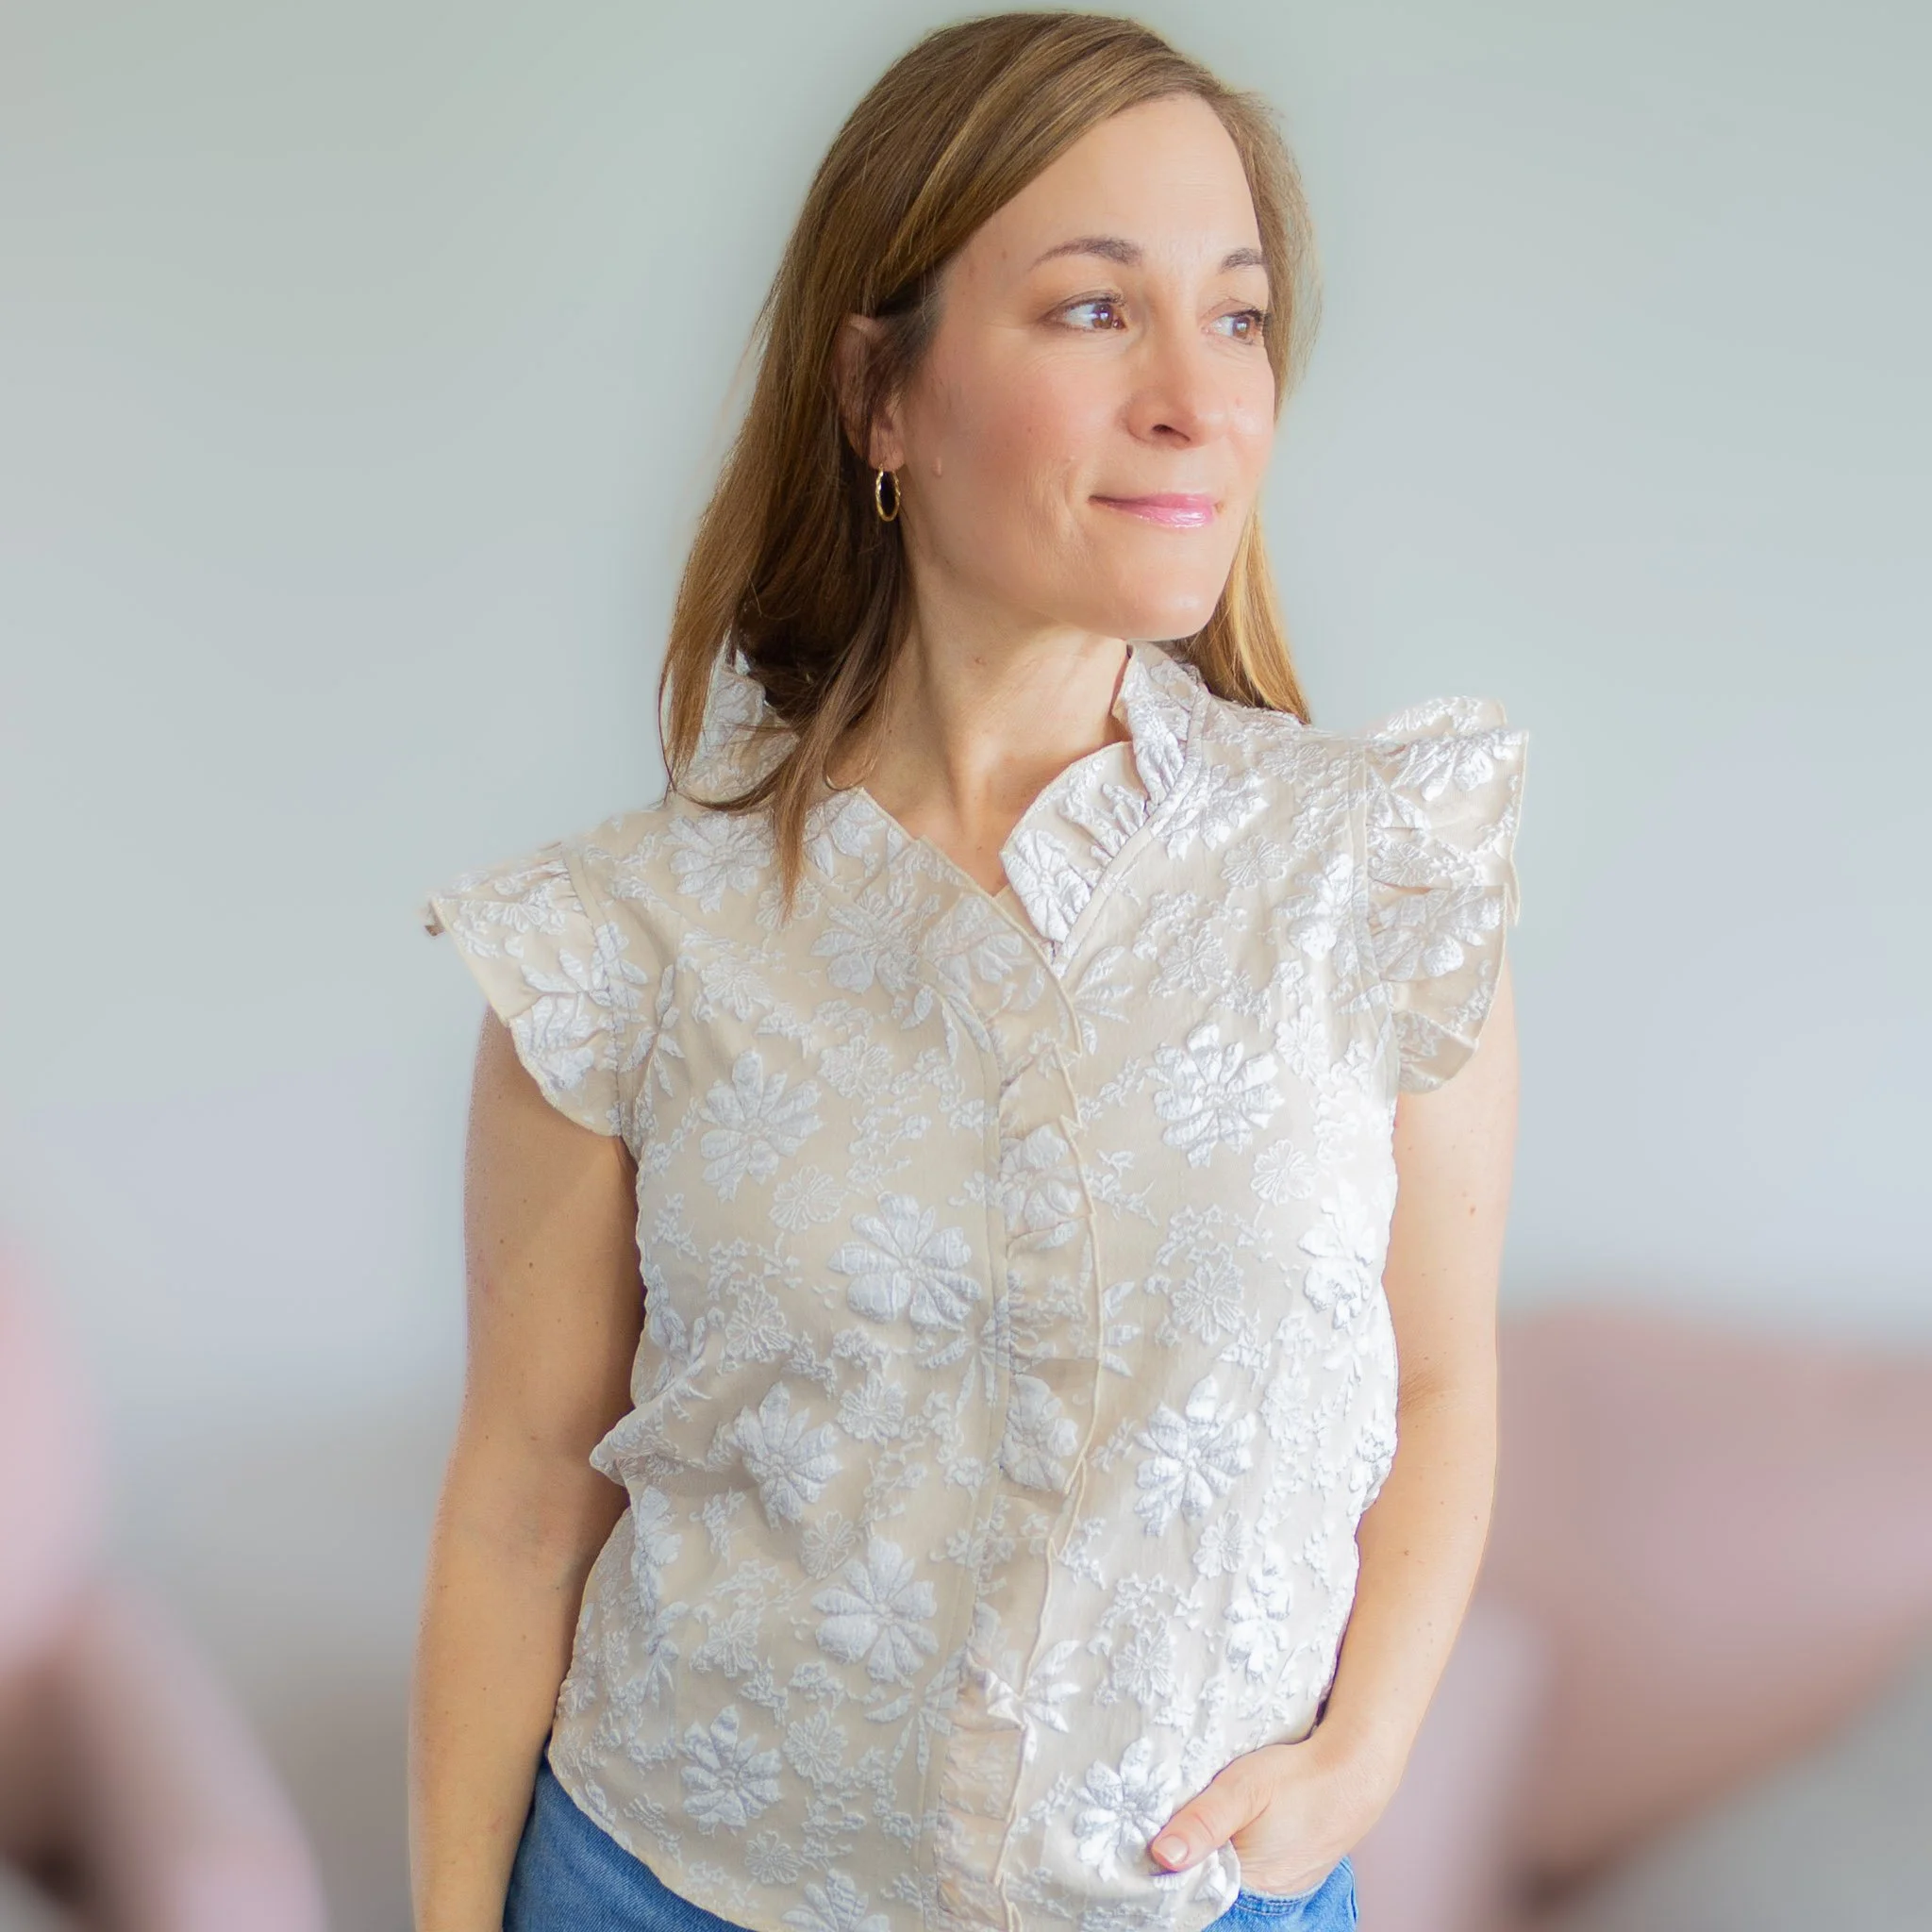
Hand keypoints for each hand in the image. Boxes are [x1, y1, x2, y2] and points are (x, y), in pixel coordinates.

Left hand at [1148, 1729, 1381, 1898]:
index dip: (1169, 1869)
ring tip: (1199, 1822)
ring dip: (1211, 1853)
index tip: (1146, 1845)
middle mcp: (1263, 1896)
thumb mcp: (1243, 1789)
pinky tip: (1228, 1827)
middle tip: (1169, 1824)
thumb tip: (1161, 1856)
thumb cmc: (1299, 1778)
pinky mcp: (1286, 1870)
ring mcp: (1277, 1886)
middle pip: (1208, 1884)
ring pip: (1228, 1875)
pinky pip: (1249, 1868)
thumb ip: (1203, 1822)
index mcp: (1247, 1885)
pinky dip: (1234, 1851)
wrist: (1355, 1772)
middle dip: (1188, 1859)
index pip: (1192, 1892)